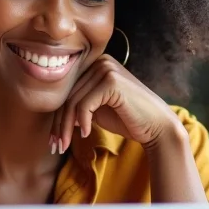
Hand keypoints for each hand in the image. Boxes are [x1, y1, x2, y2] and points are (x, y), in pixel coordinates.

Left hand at [50, 55, 186, 154]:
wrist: (156, 126)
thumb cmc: (127, 119)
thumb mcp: (96, 110)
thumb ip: (77, 106)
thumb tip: (54, 115)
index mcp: (95, 65)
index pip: (68, 92)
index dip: (58, 117)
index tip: (53, 140)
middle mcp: (100, 62)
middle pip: (68, 96)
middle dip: (59, 125)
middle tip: (55, 146)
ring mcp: (106, 69)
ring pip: (73, 102)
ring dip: (66, 128)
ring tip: (64, 146)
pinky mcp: (111, 81)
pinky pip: (85, 104)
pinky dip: (83, 122)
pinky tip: (87, 134)